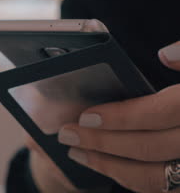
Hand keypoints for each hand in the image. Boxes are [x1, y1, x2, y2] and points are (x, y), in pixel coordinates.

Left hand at [58, 42, 179, 192]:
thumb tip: (165, 54)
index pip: (159, 113)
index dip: (120, 116)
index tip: (86, 116)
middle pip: (148, 147)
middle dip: (101, 143)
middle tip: (68, 134)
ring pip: (153, 176)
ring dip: (109, 167)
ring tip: (79, 153)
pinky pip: (162, 189)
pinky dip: (132, 180)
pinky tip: (110, 168)